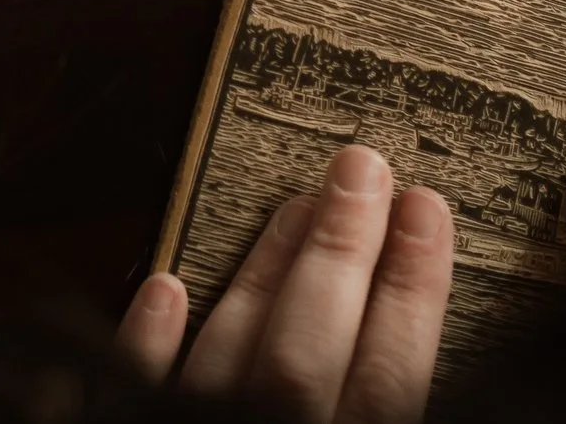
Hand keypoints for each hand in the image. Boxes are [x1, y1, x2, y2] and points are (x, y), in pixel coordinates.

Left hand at [116, 146, 451, 423]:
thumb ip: (386, 400)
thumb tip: (405, 328)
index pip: (392, 377)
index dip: (413, 289)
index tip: (425, 208)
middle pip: (308, 352)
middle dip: (339, 251)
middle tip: (361, 167)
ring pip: (232, 358)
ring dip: (264, 276)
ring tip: (296, 205)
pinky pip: (140, 393)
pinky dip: (150, 342)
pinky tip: (165, 288)